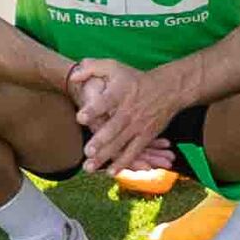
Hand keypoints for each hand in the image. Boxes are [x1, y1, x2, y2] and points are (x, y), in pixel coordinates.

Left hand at [70, 59, 170, 176]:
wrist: (167, 89)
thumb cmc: (135, 78)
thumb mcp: (114, 66)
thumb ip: (91, 68)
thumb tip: (72, 76)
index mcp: (119, 93)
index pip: (105, 102)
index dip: (93, 109)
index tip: (80, 117)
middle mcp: (129, 110)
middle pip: (113, 128)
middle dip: (100, 140)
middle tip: (87, 151)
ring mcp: (138, 125)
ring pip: (121, 143)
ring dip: (106, 156)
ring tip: (90, 167)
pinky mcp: (146, 135)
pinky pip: (134, 151)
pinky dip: (124, 162)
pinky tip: (111, 172)